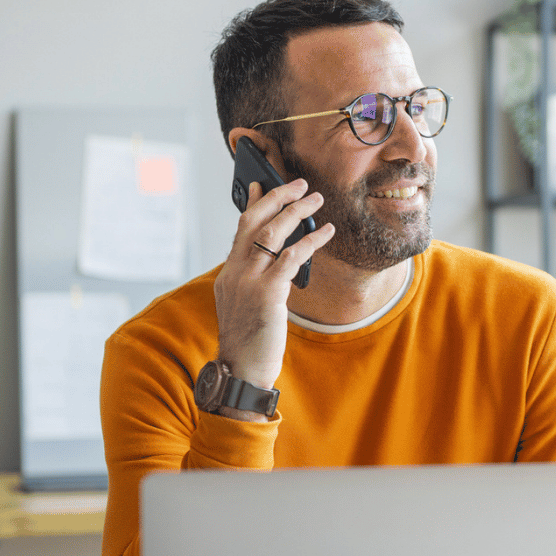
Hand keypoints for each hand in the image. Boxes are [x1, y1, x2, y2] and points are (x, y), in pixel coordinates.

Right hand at [213, 178, 334, 394]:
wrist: (242, 371)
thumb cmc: (250, 343)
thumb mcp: (246, 306)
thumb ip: (256, 281)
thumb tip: (279, 263)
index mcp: (228, 274)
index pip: (240, 229)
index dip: (253, 204)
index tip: (262, 183)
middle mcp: (235, 272)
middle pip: (254, 222)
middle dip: (277, 197)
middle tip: (298, 183)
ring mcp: (248, 282)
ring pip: (272, 233)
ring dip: (296, 212)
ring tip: (316, 200)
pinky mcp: (267, 293)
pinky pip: (291, 257)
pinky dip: (311, 241)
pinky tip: (327, 233)